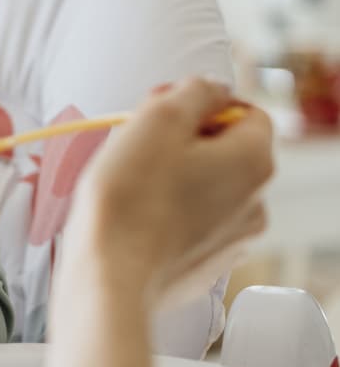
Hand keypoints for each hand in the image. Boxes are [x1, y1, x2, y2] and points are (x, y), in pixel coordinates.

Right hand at [68, 77, 274, 303]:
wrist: (110, 276)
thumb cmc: (129, 196)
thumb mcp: (159, 118)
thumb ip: (195, 90)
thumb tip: (212, 89)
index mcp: (254, 160)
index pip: (246, 111)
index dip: (200, 104)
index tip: (159, 114)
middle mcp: (256, 200)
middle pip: (226, 149)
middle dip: (184, 140)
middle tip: (136, 145)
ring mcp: (235, 237)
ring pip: (209, 185)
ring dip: (176, 175)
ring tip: (131, 183)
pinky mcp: (207, 263)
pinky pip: (194, 221)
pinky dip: (170, 211)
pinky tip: (137, 215)